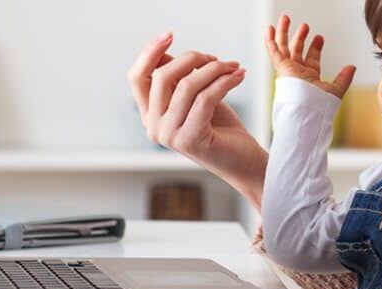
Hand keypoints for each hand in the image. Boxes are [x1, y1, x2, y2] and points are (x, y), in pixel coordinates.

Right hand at [127, 32, 267, 207]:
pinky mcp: (191, 140)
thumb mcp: (195, 97)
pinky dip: (225, 81)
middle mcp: (154, 127)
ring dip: (215, 69)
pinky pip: (206, 97)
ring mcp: (170, 136)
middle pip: (162, 76)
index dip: (150, 52)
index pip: (137, 77)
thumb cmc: (221, 128)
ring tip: (233, 67)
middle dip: (193, 59)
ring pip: (187, 85)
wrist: (243, 161)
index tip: (169, 34)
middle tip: (218, 59)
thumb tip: (166, 53)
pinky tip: (239, 75)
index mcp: (150, 115)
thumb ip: (177, 79)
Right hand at [265, 14, 355, 98]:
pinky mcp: (282, 68)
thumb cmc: (319, 105)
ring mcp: (288, 70)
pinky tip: (270, 29)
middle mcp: (298, 73)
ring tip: (286, 19)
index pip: (311, 59)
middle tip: (305, 26)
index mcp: (310, 78)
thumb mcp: (336, 89)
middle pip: (297, 51)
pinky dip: (271, 40)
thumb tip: (352, 67)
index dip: (315, 47)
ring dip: (284, 33)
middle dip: (300, 37)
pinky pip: (274, 51)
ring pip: (284, 47)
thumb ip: (344, 78)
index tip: (319, 37)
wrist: (307, 110)